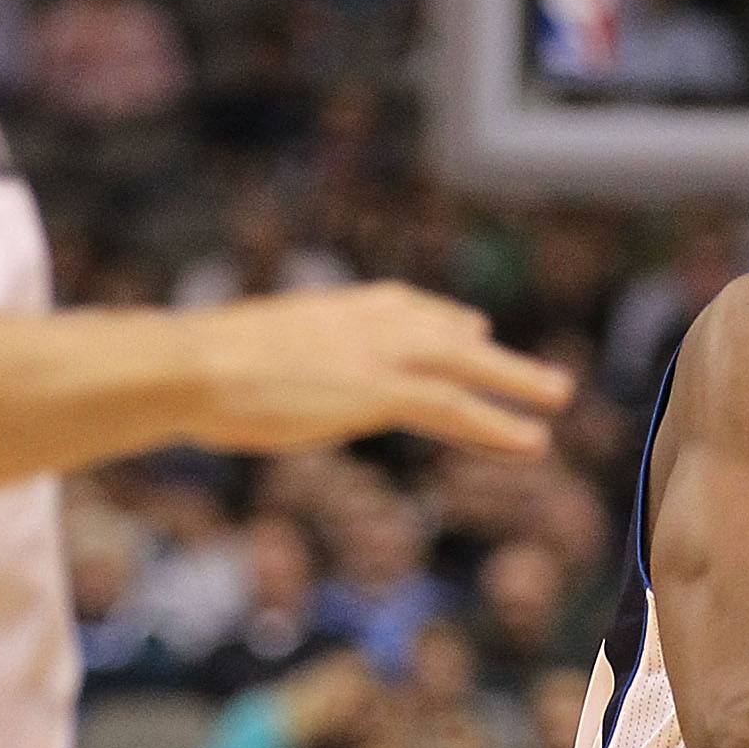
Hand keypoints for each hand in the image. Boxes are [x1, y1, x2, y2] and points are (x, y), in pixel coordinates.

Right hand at [180, 284, 573, 456]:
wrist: (189, 364)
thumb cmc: (199, 367)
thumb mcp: (253, 352)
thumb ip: (284, 359)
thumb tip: (270, 373)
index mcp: (334, 308)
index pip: (403, 307)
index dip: (441, 320)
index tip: (472, 325)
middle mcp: (364, 321)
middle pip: (446, 334)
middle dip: (497, 356)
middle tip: (541, 376)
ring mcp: (374, 354)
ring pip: (464, 366)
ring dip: (516, 383)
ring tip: (559, 400)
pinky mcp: (377, 390)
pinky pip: (452, 407)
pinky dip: (495, 424)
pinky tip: (529, 441)